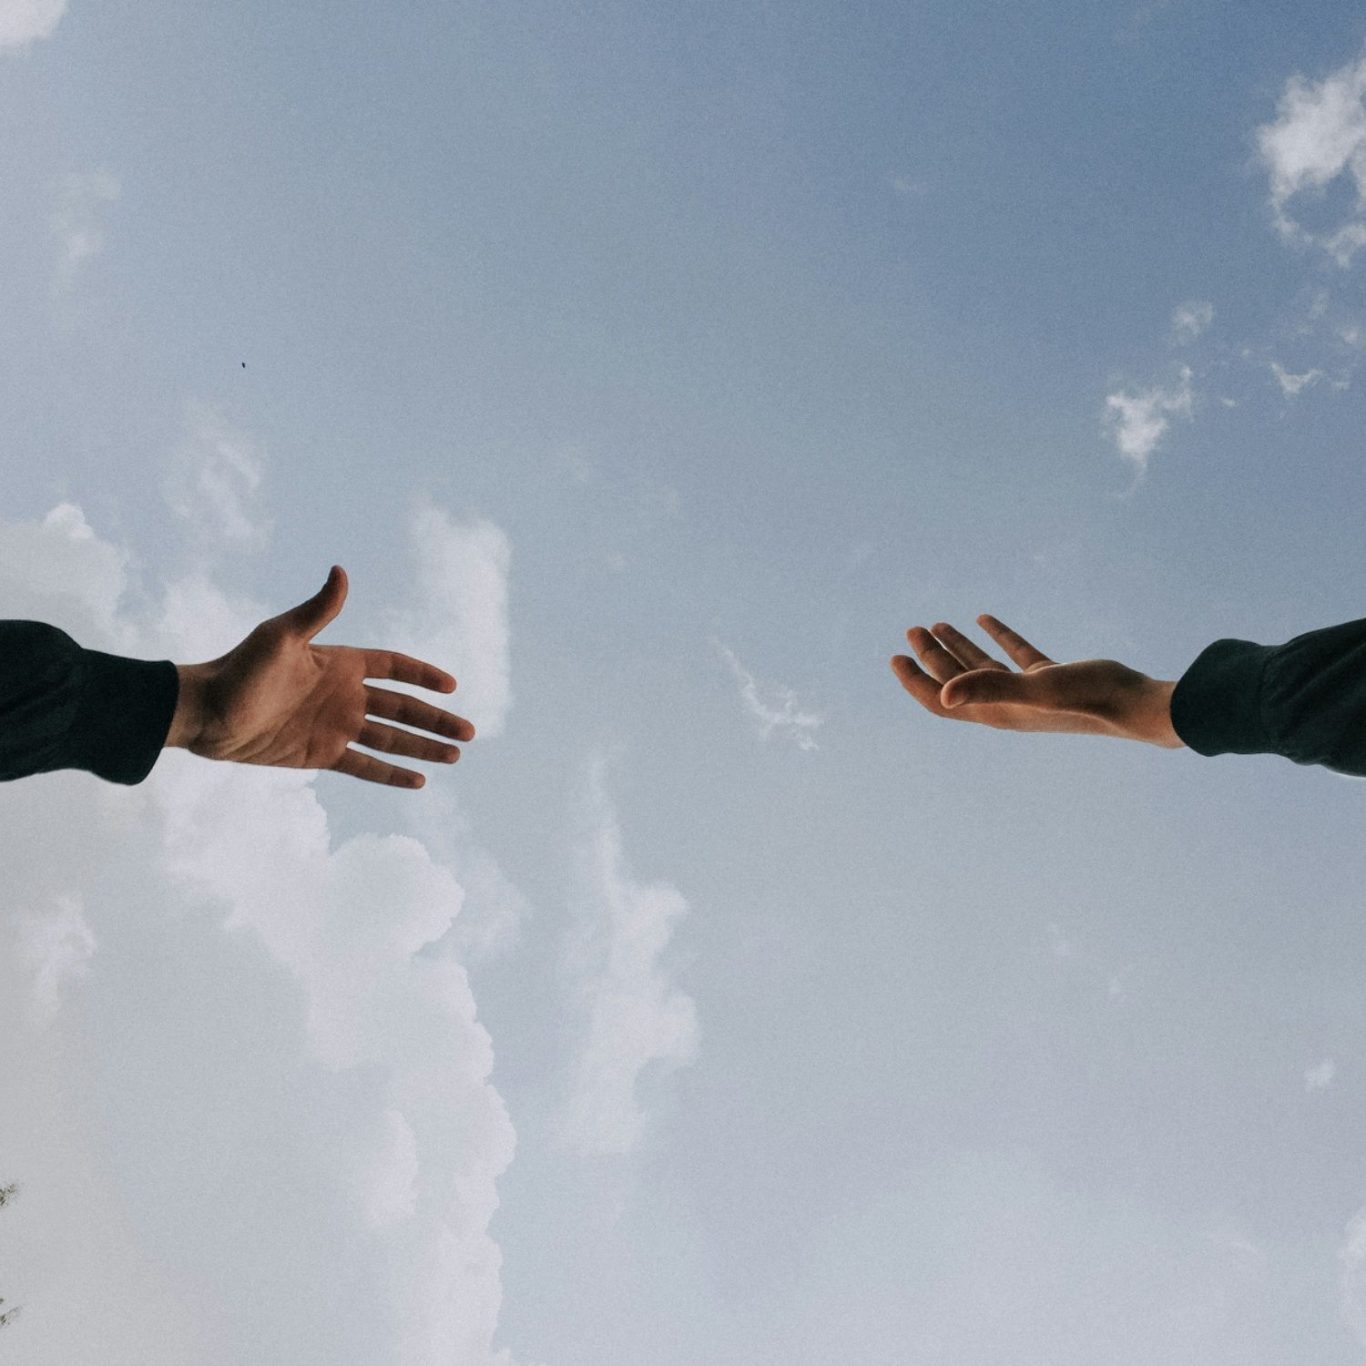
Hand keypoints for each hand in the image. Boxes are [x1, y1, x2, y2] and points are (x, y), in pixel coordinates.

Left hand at [166, 566, 475, 788]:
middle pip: (403, 708)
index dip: (423, 675)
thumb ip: (317, 609)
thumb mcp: (280, 636)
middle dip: (436, 720)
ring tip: (455, 757)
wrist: (206, 713)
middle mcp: (345, 695)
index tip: (452, 686)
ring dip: (423, 747)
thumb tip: (341, 570)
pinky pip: (365, 766)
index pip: (395, 667)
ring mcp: (336, 726)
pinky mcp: (321, 754)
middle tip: (469, 733)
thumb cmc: (239, 669)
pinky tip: (418, 780)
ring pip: (392, 739)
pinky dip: (391, 774)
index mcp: (341, 663)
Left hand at [890, 614, 1183, 747]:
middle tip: (911, 630)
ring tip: (936, 623)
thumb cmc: (1086, 698)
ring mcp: (1028, 692)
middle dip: (931, 656)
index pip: (940, 700)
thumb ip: (988, 689)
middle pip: (955, 680)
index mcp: (995, 712)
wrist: (1136, 705)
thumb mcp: (1034, 690)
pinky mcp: (1050, 678)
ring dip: (958, 646)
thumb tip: (944, 697)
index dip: (915, 681)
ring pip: (982, 667)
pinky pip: (1014, 655)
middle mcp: (1006, 705)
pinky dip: (997, 636)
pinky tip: (985, 618)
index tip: (895, 657)